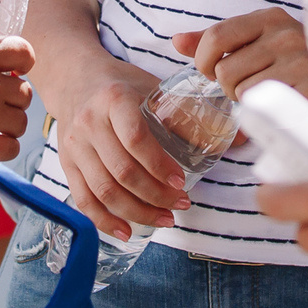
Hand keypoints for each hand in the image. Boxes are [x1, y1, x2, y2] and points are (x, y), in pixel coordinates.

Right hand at [51, 57, 190, 239]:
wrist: (75, 77)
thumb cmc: (122, 85)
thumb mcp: (153, 88)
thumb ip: (188, 114)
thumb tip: (241, 137)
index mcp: (114, 99)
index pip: (135, 138)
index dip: (159, 165)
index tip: (182, 182)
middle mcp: (89, 122)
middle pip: (120, 170)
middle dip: (154, 195)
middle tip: (181, 205)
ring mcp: (74, 145)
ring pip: (103, 189)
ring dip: (136, 211)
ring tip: (164, 220)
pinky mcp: (66, 162)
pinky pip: (83, 199)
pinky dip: (104, 220)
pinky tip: (127, 231)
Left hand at [175, 7, 307, 108]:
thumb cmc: (295, 65)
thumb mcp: (259, 42)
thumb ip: (218, 40)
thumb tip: (176, 41)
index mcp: (270, 17)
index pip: (216, 36)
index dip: (203, 60)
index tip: (212, 71)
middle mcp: (285, 34)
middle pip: (223, 69)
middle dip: (228, 85)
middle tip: (250, 86)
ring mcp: (299, 61)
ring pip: (239, 90)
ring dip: (246, 99)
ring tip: (270, 93)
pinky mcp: (307, 89)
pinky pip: (261, 104)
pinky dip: (263, 109)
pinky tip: (281, 103)